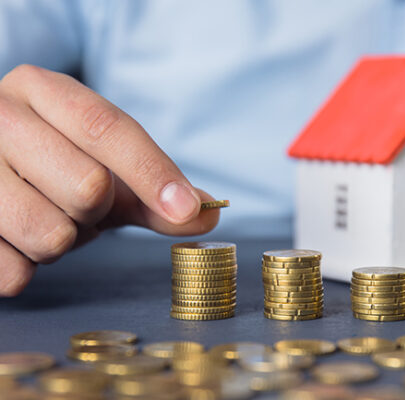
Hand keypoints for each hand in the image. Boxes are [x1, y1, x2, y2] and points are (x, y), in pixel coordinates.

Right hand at [0, 65, 218, 295]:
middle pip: (87, 186)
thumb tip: (209, 214)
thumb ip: (154, 192)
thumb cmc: (50, 167)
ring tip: (43, 218)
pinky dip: (25, 267)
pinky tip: (11, 240)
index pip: (107, 128)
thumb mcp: (103, 169)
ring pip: (50, 233)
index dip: (152, 172)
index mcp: (41, 90)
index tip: (186, 208)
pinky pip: (11, 270)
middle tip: (75, 204)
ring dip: (60, 242)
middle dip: (94, 211)